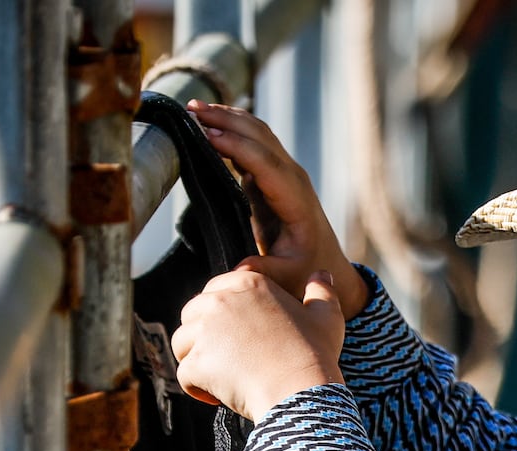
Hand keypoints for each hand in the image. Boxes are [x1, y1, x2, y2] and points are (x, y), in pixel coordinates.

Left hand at [172, 267, 344, 421]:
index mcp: (250, 284)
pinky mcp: (196, 363)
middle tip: (230, 358)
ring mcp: (205, 332)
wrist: (301, 393)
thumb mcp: (326, 317)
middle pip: (192, 314)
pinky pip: (185, 374)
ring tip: (222, 376)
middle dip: (203, 336)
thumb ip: (321, 292)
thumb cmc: (315, 356)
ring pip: (183, 343)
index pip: (216, 289)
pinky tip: (219, 397)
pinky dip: (198, 388)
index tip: (240, 334)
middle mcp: (222, 301)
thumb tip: (321, 275)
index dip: (222, 314)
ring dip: (197, 360)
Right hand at [189, 101, 369, 319]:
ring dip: (228, 117)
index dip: (237, 146)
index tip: (208, 134)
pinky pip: (254, 142)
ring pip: (257, 133)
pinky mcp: (274, 174)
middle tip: (192, 108)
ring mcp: (285, 172)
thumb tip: (239, 269)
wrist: (325, 264)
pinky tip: (210, 122)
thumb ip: (265, 271)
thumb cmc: (307, 270)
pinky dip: (232, 128)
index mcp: (295, 199)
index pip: (265, 163)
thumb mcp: (289, 276)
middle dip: (227, 119)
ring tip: (194, 107)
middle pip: (260, 137)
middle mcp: (293, 178)